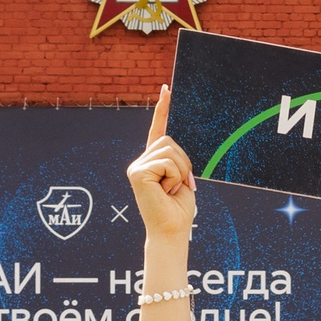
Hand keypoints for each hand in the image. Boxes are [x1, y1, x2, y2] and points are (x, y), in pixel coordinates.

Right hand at [128, 87, 196, 248]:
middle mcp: (141, 160)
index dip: (163, 109)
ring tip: (173, 189)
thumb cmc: (179, 209)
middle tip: (182, 184)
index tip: (167, 89)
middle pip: (169, 140)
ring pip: (170, 150)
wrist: (172, 231)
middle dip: (184, 162)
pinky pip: (166, 162)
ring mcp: (137, 166)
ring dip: (180, 171)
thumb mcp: (183, 178)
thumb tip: (180, 146)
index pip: (158, 129)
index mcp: (153, 161)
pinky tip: (166, 191)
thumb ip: (178, 159)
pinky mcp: (137, 172)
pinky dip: (174, 176)